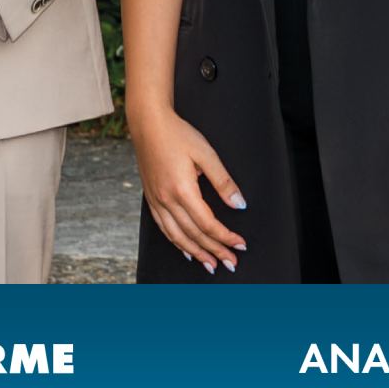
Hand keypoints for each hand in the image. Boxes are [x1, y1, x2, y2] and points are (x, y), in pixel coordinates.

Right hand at [131, 107, 244, 272]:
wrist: (148, 123)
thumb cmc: (177, 134)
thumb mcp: (206, 154)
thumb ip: (224, 182)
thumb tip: (239, 205)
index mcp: (182, 190)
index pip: (208, 224)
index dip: (225, 237)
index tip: (240, 245)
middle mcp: (166, 199)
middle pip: (194, 234)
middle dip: (214, 251)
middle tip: (230, 263)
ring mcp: (156, 200)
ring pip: (177, 236)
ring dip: (196, 253)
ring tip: (210, 264)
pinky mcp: (150, 198)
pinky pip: (163, 228)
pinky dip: (176, 242)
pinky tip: (185, 249)